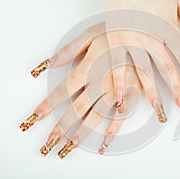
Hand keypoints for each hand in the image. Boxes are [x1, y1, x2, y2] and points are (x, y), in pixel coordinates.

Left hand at [20, 28, 169, 156]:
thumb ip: (68, 51)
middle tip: (49, 142)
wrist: (144, 32)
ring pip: (95, 116)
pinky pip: (121, 116)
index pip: (62, 92)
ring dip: (82, 132)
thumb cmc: (116, 32)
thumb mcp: (90, 36)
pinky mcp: (131, 94)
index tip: (35, 117)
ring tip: (70, 146)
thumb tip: (48, 63)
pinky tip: (105, 141)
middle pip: (76, 109)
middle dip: (61, 127)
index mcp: (88, 69)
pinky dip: (113, 129)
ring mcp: (116, 91)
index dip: (47, 106)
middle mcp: (99, 83)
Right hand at [103, 0, 179, 115]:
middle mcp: (151, 38)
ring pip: (144, 72)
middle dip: (178, 92)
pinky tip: (122, 100)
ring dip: (152, 94)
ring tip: (159, 112)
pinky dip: (120, 84)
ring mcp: (131, 40)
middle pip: (167, 70)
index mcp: (168, 28)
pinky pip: (118, 66)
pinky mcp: (114, 40)